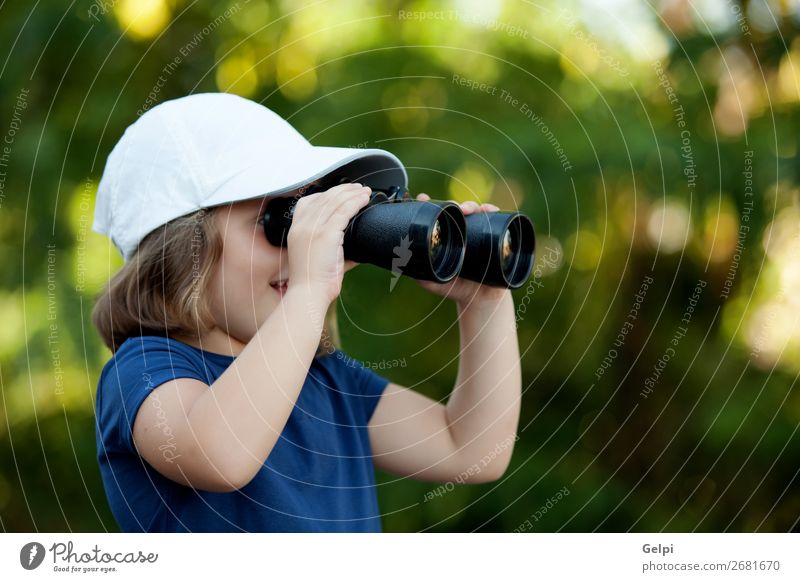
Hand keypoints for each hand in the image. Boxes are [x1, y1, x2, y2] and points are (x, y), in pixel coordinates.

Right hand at [286, 182, 368, 305]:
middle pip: (324, 198)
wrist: (309, 293)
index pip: (309, 201)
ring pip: (335, 201)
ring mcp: (313, 228)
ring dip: (352, 194)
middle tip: (358, 188)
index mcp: (296, 229)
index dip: (327, 193)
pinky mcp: (326, 234)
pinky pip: (344, 211)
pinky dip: (355, 203)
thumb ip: (333, 249)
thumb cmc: (313, 281)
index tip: (341, 192)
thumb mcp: (316, 257)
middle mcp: (302, 225)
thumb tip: (356, 250)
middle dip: (343, 190)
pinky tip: (364, 200)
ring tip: (364, 192)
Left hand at [413, 193, 510, 306]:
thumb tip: (409, 270)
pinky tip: (489, 210)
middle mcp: (461, 231)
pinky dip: (492, 211)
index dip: (429, 204)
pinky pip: (496, 220)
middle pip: (456, 210)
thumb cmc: (455, 288)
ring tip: (468, 209)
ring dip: (472, 205)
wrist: (479, 300)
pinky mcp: (494, 237)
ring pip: (475, 212)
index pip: (436, 216)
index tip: (422, 198)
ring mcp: (478, 233)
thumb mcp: (436, 282)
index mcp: (446, 237)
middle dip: (453, 204)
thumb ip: (423, 276)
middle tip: (452, 207)